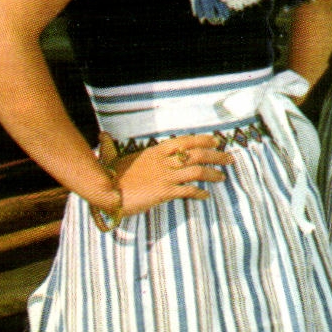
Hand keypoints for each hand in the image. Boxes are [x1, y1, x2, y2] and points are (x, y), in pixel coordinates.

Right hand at [112, 132, 233, 215]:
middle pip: (197, 154)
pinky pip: (188, 191)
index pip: (185, 141)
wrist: (105, 190)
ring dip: (213, 173)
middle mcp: (164, 161)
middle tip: (229, 158)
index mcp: (156, 151)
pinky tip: (205, 195)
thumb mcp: (119, 157)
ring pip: (197, 171)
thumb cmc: (111, 175)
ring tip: (222, 176)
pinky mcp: (164, 192)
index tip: (215, 140)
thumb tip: (103, 136)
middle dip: (216, 155)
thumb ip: (121, 148)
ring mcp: (165, 176)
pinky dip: (199, 192)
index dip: (202, 139)